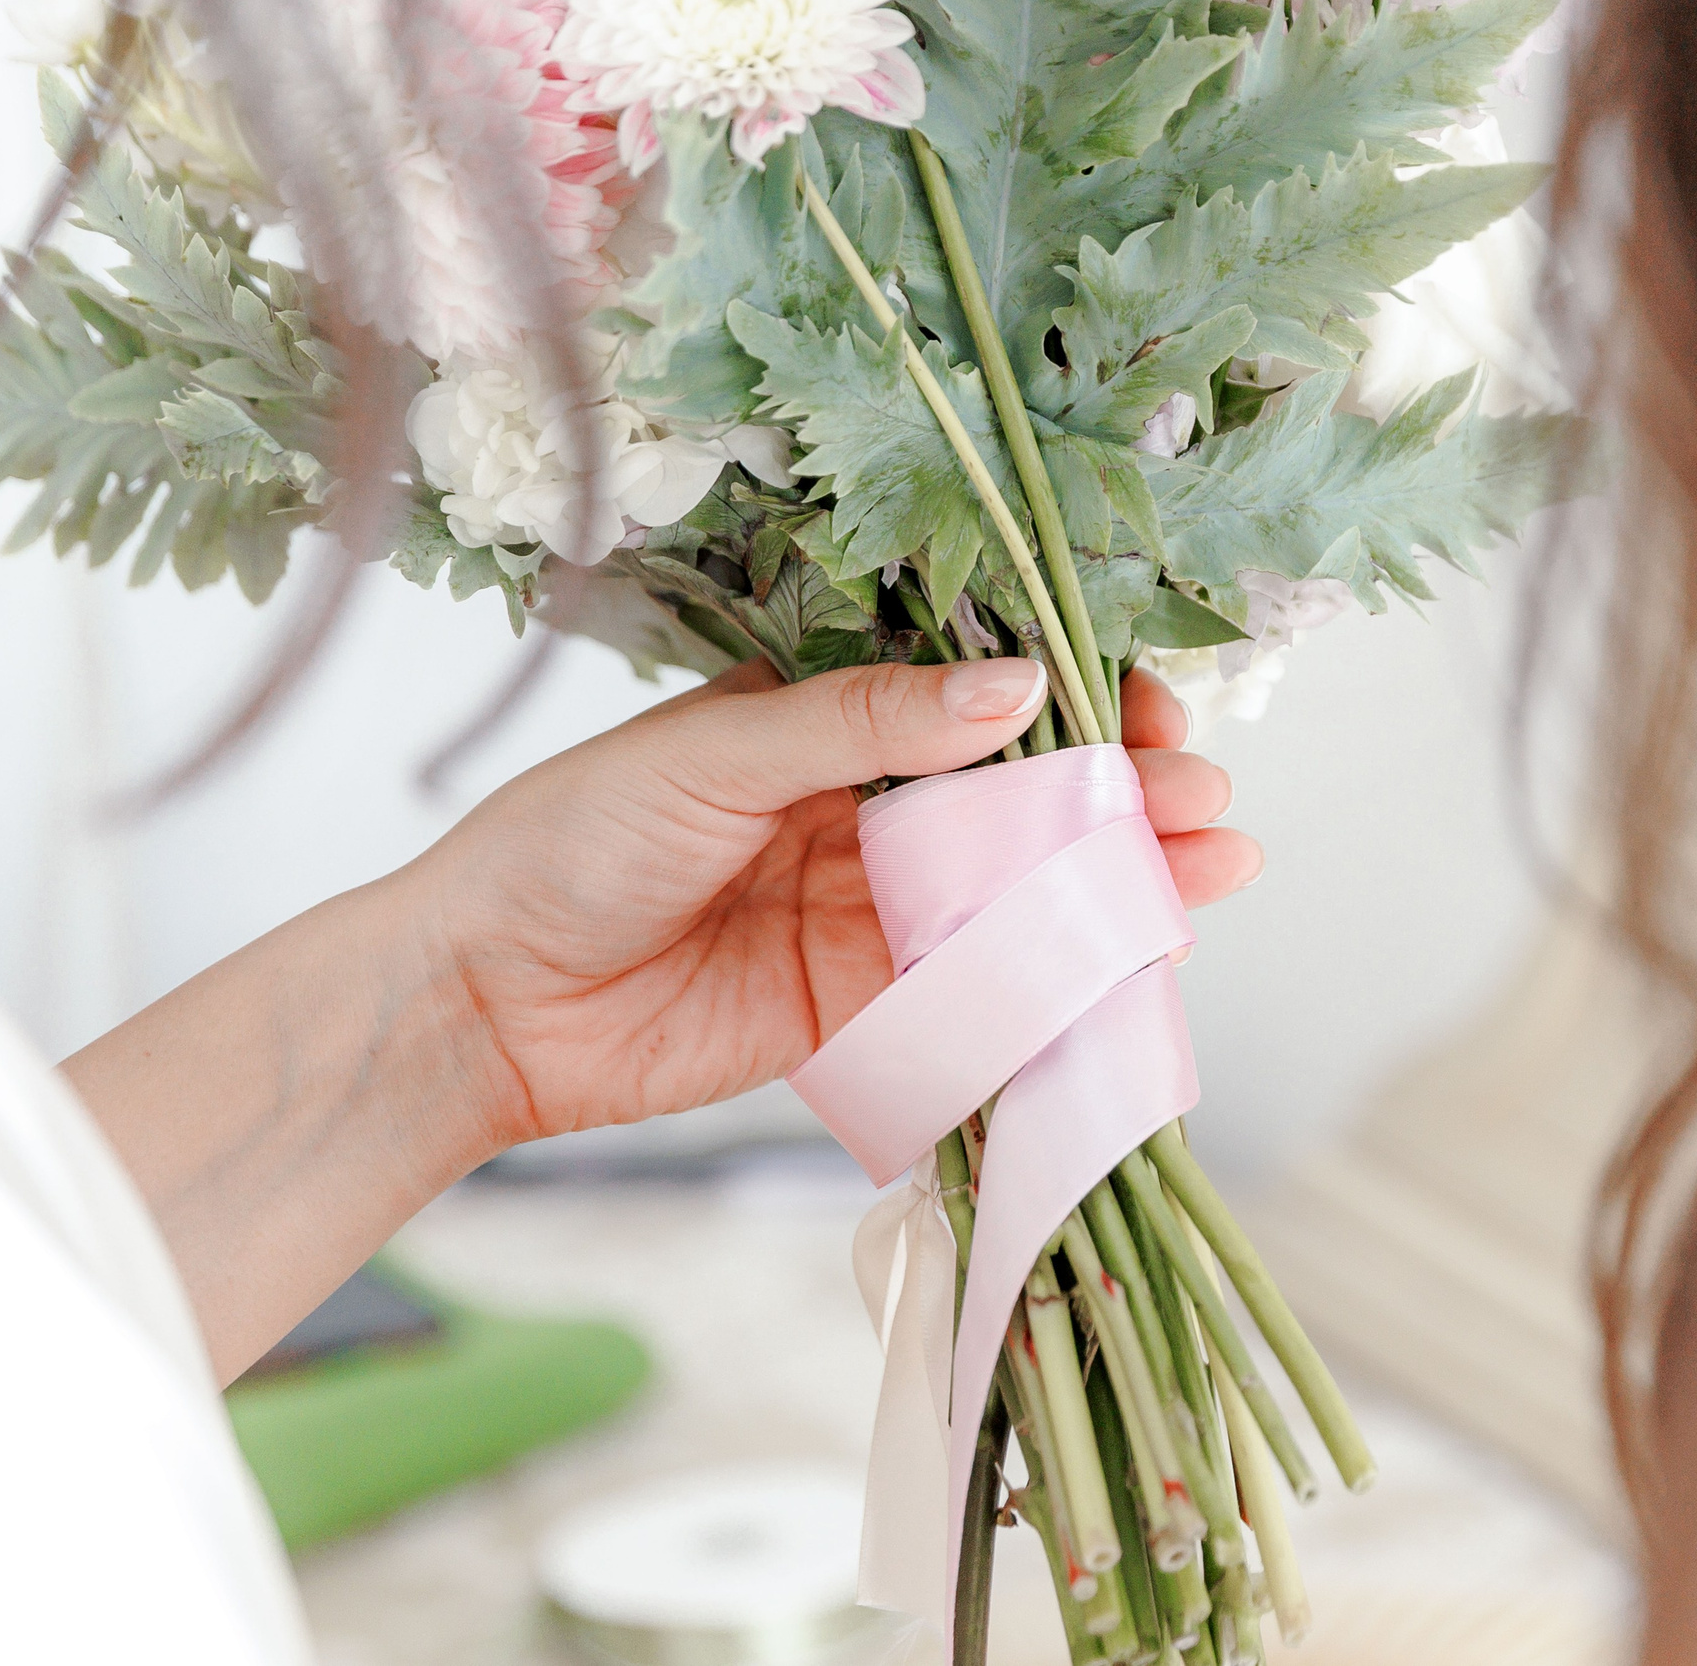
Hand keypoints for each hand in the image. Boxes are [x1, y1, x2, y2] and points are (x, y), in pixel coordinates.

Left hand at [419, 658, 1261, 1143]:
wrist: (482, 1001)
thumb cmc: (569, 842)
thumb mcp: (714, 752)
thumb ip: (864, 724)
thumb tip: (1018, 687)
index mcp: (824, 717)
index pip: (975, 692)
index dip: (1070, 693)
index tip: (1144, 703)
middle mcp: (863, 808)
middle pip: (1021, 794)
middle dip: (1121, 792)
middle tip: (1203, 796)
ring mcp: (871, 912)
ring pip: (1022, 891)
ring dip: (1117, 880)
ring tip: (1214, 867)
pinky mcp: (865, 1009)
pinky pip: (981, 991)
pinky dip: (1060, 979)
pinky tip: (1137, 962)